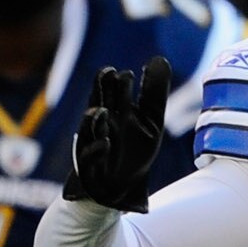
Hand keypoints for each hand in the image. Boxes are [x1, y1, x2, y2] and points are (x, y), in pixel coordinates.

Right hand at [65, 57, 169, 213]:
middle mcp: (102, 127)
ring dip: (95, 120)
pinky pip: (91, 158)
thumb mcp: (150, 120)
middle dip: (101, 92)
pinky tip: (106, 143)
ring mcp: (95, 146)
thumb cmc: (133, 149)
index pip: (112, 93)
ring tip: (102, 111)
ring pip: (90, 130)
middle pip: (99, 104)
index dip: (116, 83)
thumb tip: (158, 58)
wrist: (121, 188)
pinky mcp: (92, 168)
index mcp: (115, 113)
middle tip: (107, 75)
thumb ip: (153, 92)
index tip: (124, 73)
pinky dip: (97, 150)